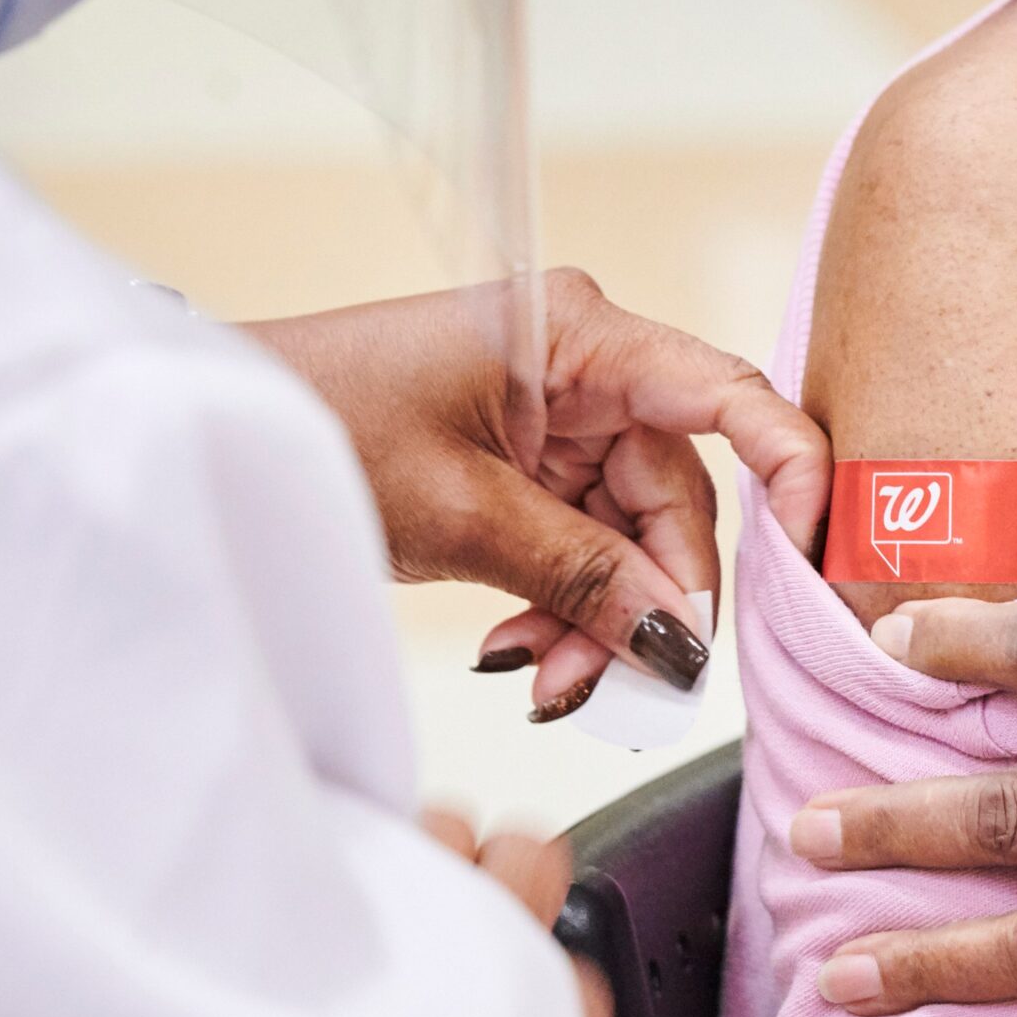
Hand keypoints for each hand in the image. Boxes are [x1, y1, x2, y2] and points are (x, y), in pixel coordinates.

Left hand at [249, 269, 829, 718]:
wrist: (212, 428)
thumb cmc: (314, 422)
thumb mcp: (460, 513)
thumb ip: (584, 577)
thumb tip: (679, 645)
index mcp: (581, 335)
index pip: (730, 396)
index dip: (789, 471)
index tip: (804, 558)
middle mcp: (586, 365)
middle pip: (679, 495)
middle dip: (651, 598)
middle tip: (613, 682)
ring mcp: (558, 414)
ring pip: (634, 537)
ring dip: (603, 619)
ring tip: (546, 678)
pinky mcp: (529, 460)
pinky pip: (587, 545)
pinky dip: (567, 607)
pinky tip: (525, 650)